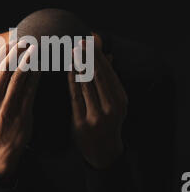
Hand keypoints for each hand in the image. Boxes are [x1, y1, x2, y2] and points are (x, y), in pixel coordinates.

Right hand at [0, 40, 39, 181]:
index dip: (3, 52)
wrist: (1, 146)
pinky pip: (30, 90)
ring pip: (18, 78)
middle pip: (4, 69)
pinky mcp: (22, 114)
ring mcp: (6, 108)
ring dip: (27, 61)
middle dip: (16, 52)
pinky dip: (35, 76)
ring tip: (34, 49)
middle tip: (25, 41)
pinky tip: (40, 67)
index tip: (12, 41)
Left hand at [68, 40, 127, 168]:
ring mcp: (96, 115)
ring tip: (73, 51)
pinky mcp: (81, 122)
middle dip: (88, 56)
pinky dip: (72, 80)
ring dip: (78, 65)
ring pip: (86, 84)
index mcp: (121, 100)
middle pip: (98, 75)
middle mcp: (112, 107)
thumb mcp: (115, 102)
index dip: (98, 56)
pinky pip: (75, 96)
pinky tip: (69, 68)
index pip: (108, 73)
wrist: (103, 150)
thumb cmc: (108, 121)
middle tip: (80, 41)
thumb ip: (110, 80)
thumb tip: (109, 56)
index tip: (91, 41)